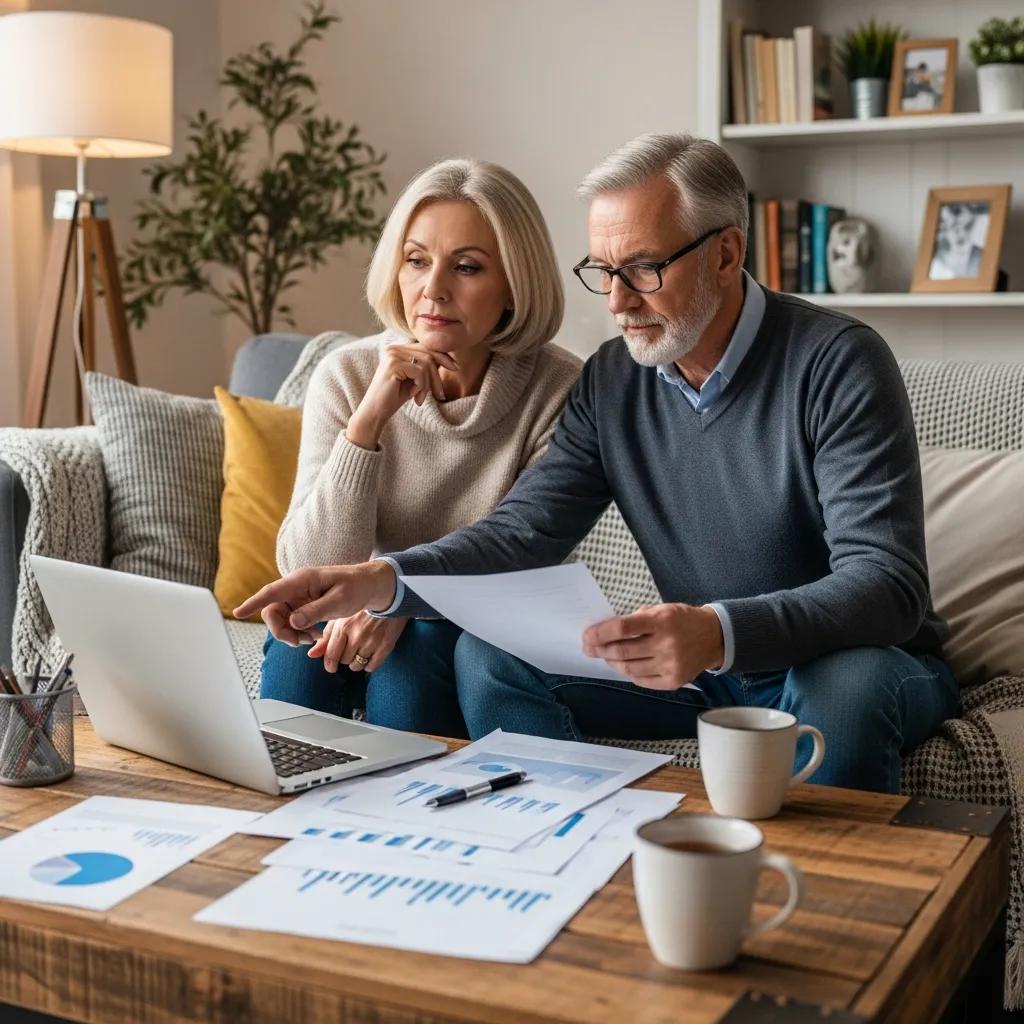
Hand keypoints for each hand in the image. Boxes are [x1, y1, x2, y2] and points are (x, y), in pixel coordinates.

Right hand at [233, 561, 397, 642]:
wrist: (371, 585)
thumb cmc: (357, 587)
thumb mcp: (339, 601)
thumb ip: (315, 611)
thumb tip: (293, 622)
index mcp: (303, 580)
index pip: (272, 592)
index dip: (254, 603)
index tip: (238, 613)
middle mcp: (296, 587)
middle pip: (272, 611)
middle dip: (281, 630)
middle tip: (301, 641)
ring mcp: (298, 597)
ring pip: (280, 619)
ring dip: (291, 634)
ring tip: (312, 638)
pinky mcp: (303, 605)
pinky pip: (291, 622)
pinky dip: (298, 632)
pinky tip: (314, 635)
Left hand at [308, 614, 407, 672]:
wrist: (388, 599)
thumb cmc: (360, 609)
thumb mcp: (340, 618)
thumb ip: (325, 637)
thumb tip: (311, 655)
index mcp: (343, 627)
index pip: (331, 655)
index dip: (329, 664)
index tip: (331, 666)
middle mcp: (357, 635)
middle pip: (344, 661)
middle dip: (344, 658)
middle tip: (349, 649)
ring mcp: (372, 641)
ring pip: (357, 665)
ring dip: (356, 662)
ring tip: (359, 651)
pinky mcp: (386, 646)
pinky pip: (371, 666)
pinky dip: (368, 664)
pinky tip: (369, 654)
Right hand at [346, 342, 458, 449]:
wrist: (375, 412)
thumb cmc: (394, 397)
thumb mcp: (414, 379)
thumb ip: (425, 368)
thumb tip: (448, 360)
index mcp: (398, 349)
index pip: (426, 347)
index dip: (443, 356)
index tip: (455, 367)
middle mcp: (393, 348)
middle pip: (428, 354)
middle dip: (437, 376)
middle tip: (440, 395)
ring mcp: (392, 355)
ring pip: (426, 363)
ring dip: (428, 385)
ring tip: (421, 398)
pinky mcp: (393, 364)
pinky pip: (419, 372)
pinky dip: (421, 387)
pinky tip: (413, 397)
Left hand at [581, 603, 724, 689]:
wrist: (714, 637)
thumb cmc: (682, 620)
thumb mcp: (661, 609)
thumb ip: (635, 620)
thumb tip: (605, 632)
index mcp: (662, 621)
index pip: (622, 629)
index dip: (600, 633)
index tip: (586, 636)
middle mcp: (666, 644)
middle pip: (622, 651)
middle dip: (600, 650)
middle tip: (589, 648)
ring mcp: (670, 665)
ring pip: (629, 668)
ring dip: (612, 662)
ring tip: (606, 656)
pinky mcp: (673, 681)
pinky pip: (641, 680)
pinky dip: (629, 673)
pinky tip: (625, 665)